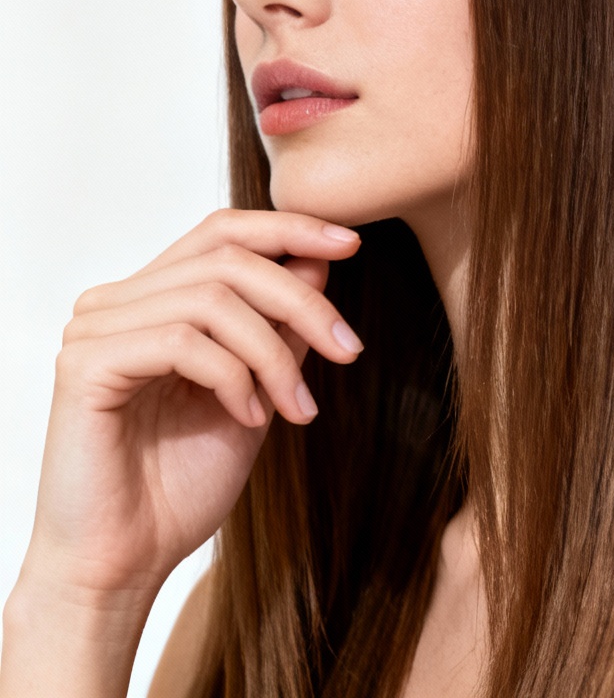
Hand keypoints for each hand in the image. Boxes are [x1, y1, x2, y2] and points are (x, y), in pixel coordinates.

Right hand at [3, 209, 362, 688]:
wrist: (128, 560)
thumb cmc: (183, 483)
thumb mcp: (259, 390)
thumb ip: (280, 329)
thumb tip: (320, 260)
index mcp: (151, 302)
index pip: (221, 231)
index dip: (289, 228)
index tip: (353, 244)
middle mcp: (115, 305)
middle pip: (227, 259)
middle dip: (303, 301)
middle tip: (349, 353)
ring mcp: (93, 332)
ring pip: (212, 299)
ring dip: (275, 355)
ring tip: (296, 410)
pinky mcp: (84, 367)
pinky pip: (182, 343)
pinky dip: (234, 377)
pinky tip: (249, 419)